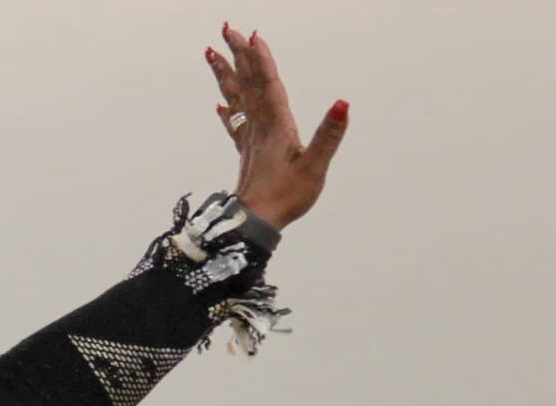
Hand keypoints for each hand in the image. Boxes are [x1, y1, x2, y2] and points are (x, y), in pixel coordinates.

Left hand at [204, 23, 348, 229]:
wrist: (254, 224)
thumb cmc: (285, 198)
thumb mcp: (314, 167)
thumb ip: (329, 134)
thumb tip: (343, 103)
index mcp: (277, 126)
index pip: (268, 85)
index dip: (261, 60)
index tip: (251, 35)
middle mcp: (260, 128)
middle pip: (247, 84)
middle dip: (237, 56)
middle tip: (225, 29)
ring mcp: (250, 140)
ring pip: (236, 99)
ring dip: (226, 75)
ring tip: (212, 54)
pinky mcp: (247, 154)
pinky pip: (235, 126)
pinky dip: (227, 112)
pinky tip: (219, 106)